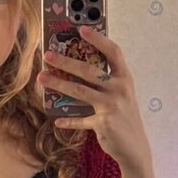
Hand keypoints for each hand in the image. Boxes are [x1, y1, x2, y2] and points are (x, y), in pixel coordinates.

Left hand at [37, 25, 151, 169]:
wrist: (135, 148)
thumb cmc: (124, 117)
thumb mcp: (122, 95)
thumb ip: (107, 82)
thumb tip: (78, 68)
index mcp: (124, 78)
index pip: (113, 52)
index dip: (98, 39)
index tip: (82, 29)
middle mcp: (119, 89)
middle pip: (89, 71)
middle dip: (66, 61)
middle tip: (48, 55)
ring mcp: (111, 106)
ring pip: (80, 92)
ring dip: (58, 84)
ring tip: (42, 78)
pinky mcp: (103, 123)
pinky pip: (80, 120)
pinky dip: (68, 121)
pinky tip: (57, 120)